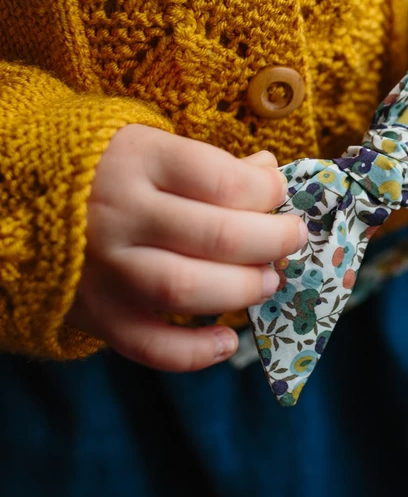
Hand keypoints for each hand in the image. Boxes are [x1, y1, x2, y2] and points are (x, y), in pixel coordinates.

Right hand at [68, 126, 306, 371]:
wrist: (18, 195)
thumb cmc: (103, 167)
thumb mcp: (150, 144)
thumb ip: (209, 162)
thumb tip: (270, 172)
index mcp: (137, 160)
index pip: (221, 181)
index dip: (266, 191)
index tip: (280, 194)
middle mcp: (119, 214)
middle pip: (217, 237)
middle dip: (270, 241)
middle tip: (291, 239)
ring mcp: (105, 268)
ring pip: (187, 289)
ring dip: (242, 289)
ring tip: (268, 280)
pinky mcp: (95, 312)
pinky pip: (149, 345)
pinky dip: (195, 353)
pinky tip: (228, 341)